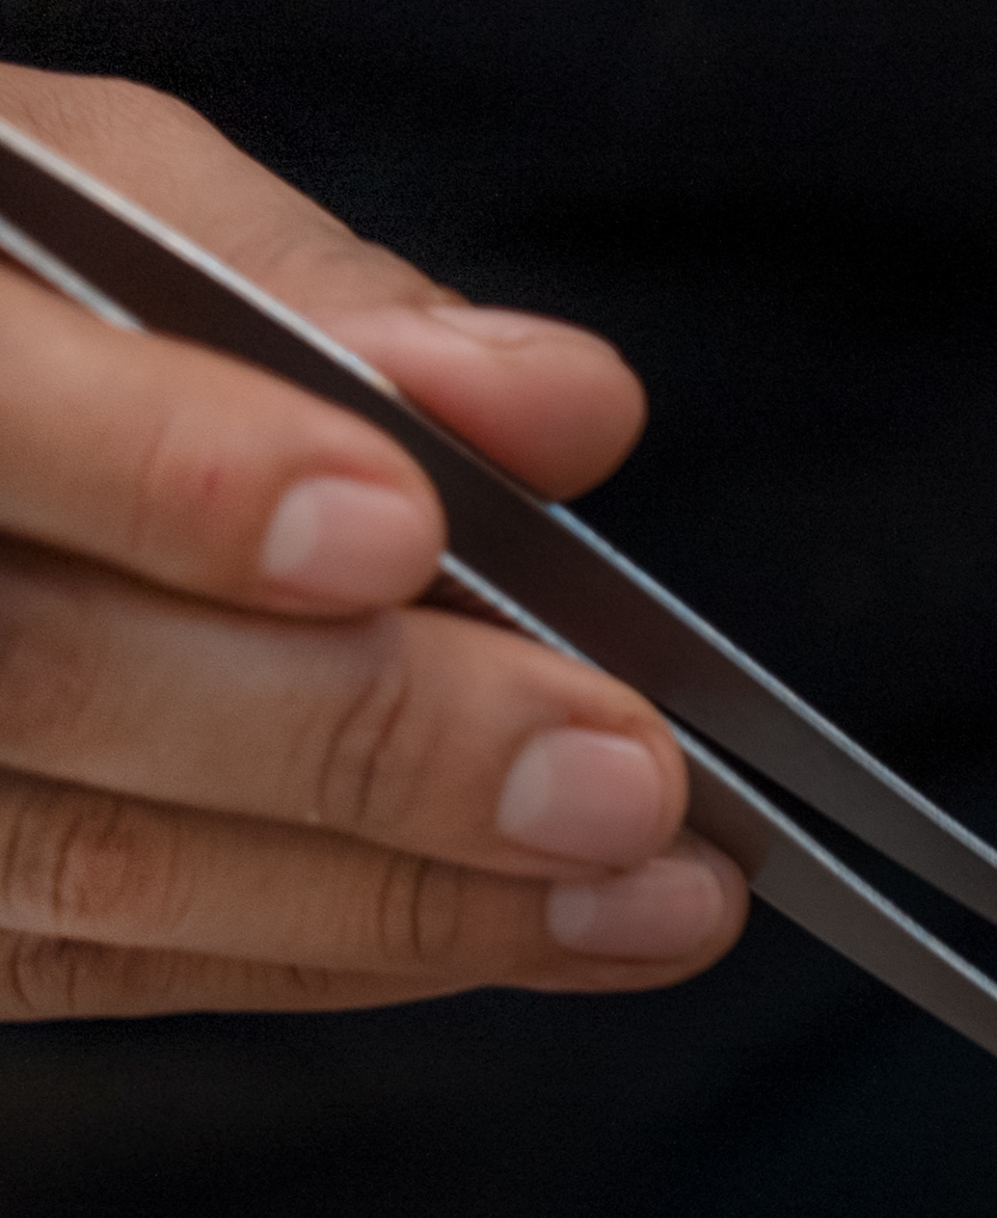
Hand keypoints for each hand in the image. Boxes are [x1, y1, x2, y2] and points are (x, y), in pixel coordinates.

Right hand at [0, 72, 737, 1020]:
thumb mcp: (77, 196)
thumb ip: (295, 284)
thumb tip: (556, 403)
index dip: (177, 479)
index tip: (400, 523)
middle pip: (45, 684)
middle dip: (369, 740)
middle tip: (621, 778)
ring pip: (96, 873)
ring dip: (409, 899)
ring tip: (654, 896)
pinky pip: (106, 961)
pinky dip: (340, 948)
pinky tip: (526, 926)